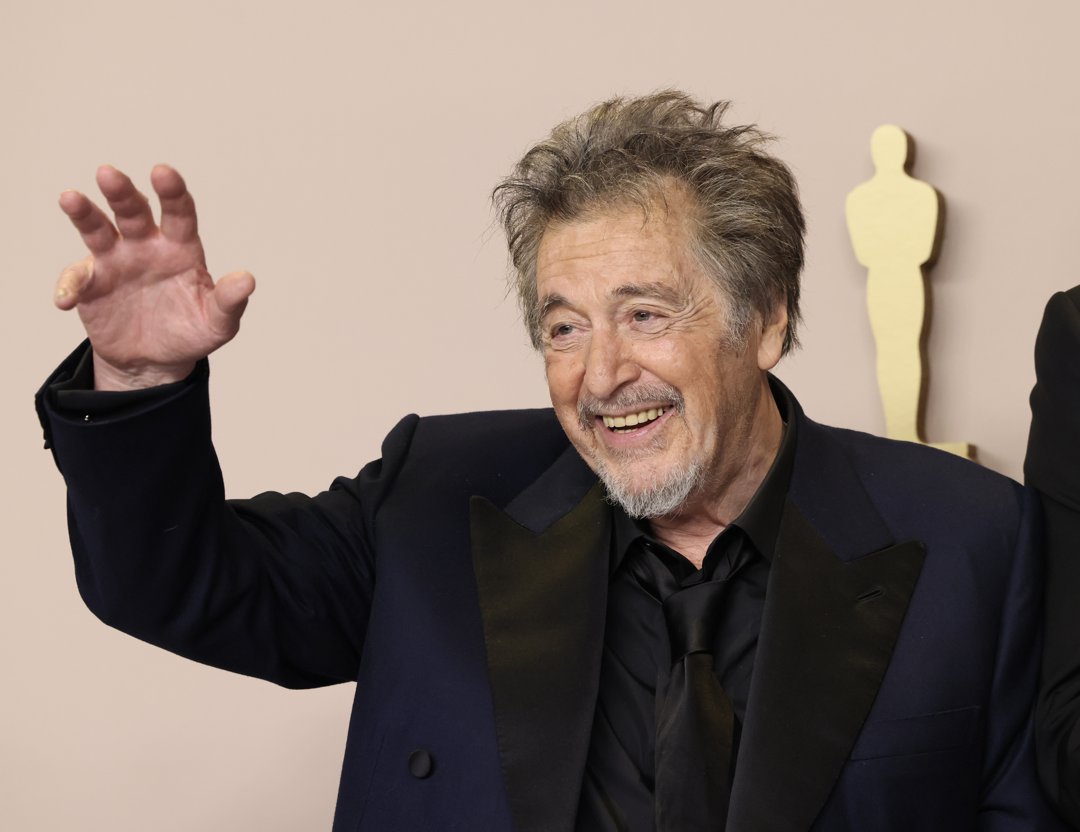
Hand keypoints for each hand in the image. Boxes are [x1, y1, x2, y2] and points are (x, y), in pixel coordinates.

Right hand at [55, 165, 254, 389]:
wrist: (156, 360)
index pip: (179, 214)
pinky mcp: (91, 284)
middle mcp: (146, 245)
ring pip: (97, 229)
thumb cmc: (191, 332)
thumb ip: (230, 301)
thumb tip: (247, 280)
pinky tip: (66, 300)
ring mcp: (115, 261)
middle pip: (133, 211)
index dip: (172, 193)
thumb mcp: (217, 323)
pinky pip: (77, 279)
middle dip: (122, 192)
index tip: (163, 173)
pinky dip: (70, 286)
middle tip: (108, 174)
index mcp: (180, 247)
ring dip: (85, 214)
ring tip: (71, 198)